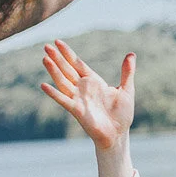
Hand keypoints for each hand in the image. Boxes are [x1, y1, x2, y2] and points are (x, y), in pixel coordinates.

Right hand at [41, 41, 135, 176]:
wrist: (119, 134)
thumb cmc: (122, 114)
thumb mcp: (126, 90)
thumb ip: (127, 73)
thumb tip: (131, 54)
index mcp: (94, 81)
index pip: (77, 64)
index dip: (68, 53)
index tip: (57, 42)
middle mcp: (83, 88)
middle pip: (67, 70)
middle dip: (57, 58)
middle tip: (46, 46)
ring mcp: (79, 98)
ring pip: (63, 82)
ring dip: (54, 71)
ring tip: (45, 58)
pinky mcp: (77, 110)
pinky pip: (63, 100)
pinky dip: (54, 93)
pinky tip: (44, 85)